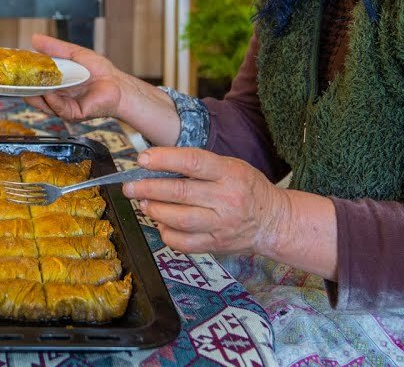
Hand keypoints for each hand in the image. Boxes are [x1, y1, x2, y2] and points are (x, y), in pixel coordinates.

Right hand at [25, 34, 179, 143]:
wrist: (118, 84)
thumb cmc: (99, 71)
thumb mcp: (74, 54)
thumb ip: (54, 48)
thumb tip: (34, 38)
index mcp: (56, 85)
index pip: (34, 84)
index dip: (24, 78)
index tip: (13, 70)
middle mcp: (57, 98)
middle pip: (35, 96)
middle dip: (24, 89)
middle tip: (15, 79)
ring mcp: (64, 107)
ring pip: (44, 104)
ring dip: (36, 95)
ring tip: (29, 85)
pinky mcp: (74, 114)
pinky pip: (59, 108)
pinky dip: (53, 101)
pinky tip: (49, 93)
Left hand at [124, 146, 290, 255]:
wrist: (273, 221)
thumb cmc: (247, 188)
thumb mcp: (230, 166)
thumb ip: (199, 166)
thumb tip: (157, 164)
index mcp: (230, 173)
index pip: (193, 162)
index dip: (164, 159)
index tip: (143, 159)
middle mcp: (227, 199)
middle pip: (180, 192)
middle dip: (148, 188)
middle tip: (130, 186)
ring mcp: (222, 224)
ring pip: (179, 219)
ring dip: (154, 210)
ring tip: (143, 203)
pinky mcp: (217, 245)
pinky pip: (184, 243)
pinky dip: (167, 234)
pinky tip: (162, 224)